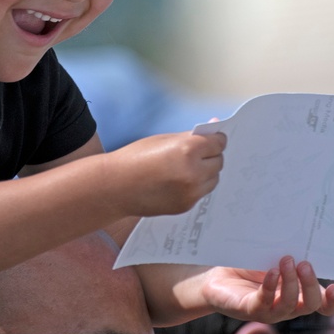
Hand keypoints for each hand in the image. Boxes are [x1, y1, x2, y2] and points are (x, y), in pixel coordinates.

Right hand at [106, 132, 226, 217]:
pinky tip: (177, 182)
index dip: (214, 140)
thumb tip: (214, 127)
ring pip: (213, 179)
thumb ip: (191, 136)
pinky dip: (195, 186)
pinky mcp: (186, 205)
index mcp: (188, 150)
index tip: (209, 140)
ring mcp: (191, 192)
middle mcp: (193, 173)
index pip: (218, 143)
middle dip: (210, 156)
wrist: (115, 186)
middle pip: (219, 161)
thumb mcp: (164, 140)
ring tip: (185, 169)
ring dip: (205, 172)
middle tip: (194, 154)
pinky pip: (201, 192)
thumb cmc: (135, 158)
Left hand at [200, 257, 333, 322]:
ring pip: (288, 305)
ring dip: (290, 282)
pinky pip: (264, 302)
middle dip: (310, 284)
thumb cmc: (250, 266)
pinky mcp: (250, 310)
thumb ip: (292, 252)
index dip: (332, 302)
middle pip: (309, 305)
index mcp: (298, 294)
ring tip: (286, 260)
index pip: (322, 306)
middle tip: (304, 263)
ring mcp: (269, 311)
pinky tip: (271, 272)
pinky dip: (270, 287)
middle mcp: (287, 306)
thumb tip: (306, 230)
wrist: (218, 275)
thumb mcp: (274, 257)